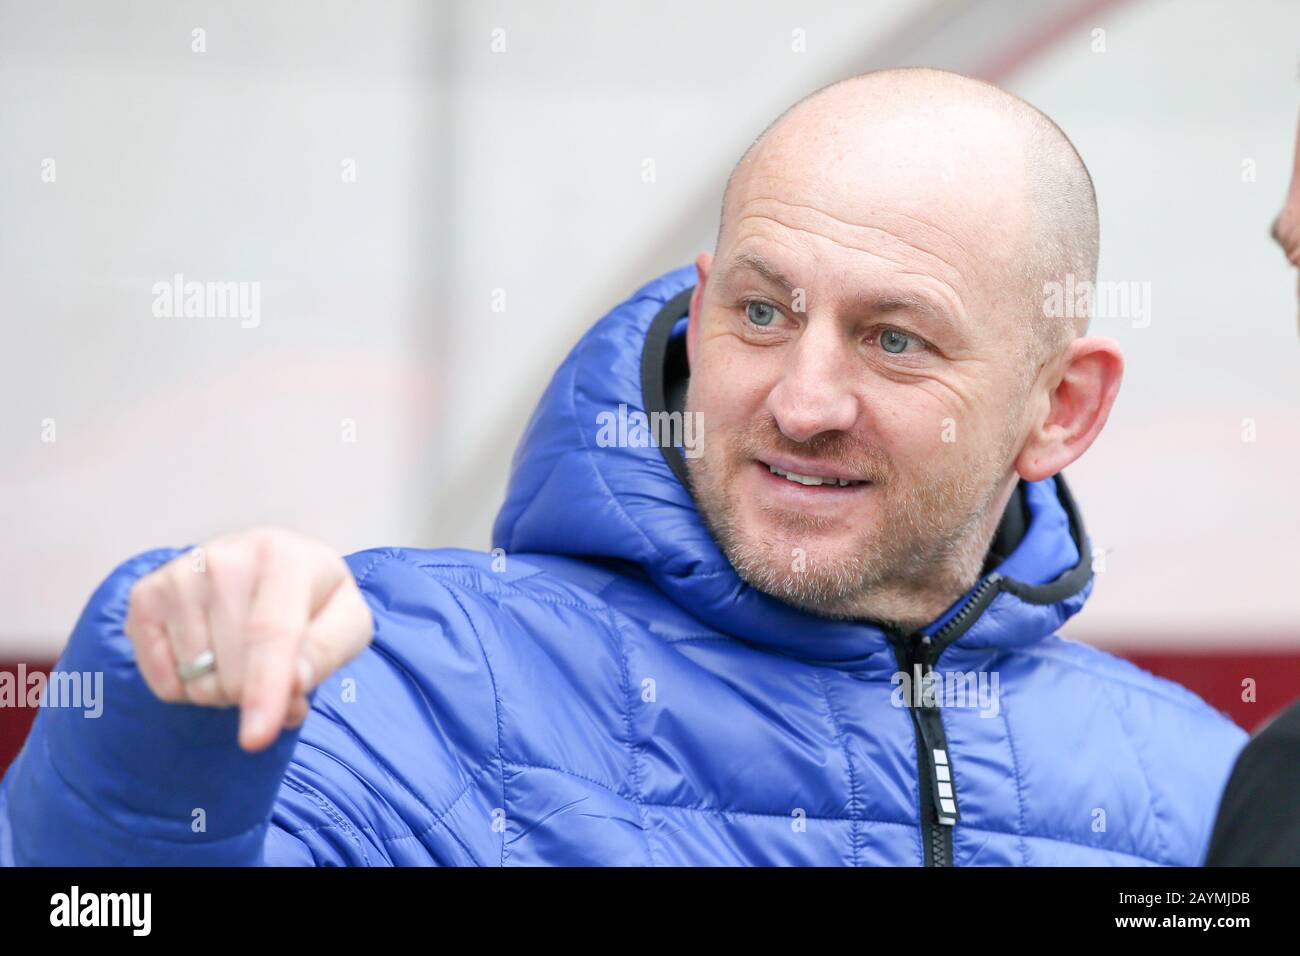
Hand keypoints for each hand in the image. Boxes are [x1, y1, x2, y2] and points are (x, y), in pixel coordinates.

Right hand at [123, 527, 372, 751]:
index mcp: (284, 558)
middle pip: (232, 671)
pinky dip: (189, 689)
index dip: (265, 690)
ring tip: (242, 657)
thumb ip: (327, 651)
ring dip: (223, 691)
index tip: (257, 738)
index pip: (270, 634)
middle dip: (256, 696)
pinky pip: (163, 681)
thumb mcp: (346, 621)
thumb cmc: (312, 599)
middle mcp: (226, 558)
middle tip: (274, 672)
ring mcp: (179, 575)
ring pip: (195, 682)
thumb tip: (294, 682)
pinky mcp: (145, 597)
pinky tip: (209, 655)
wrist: (268, 565)